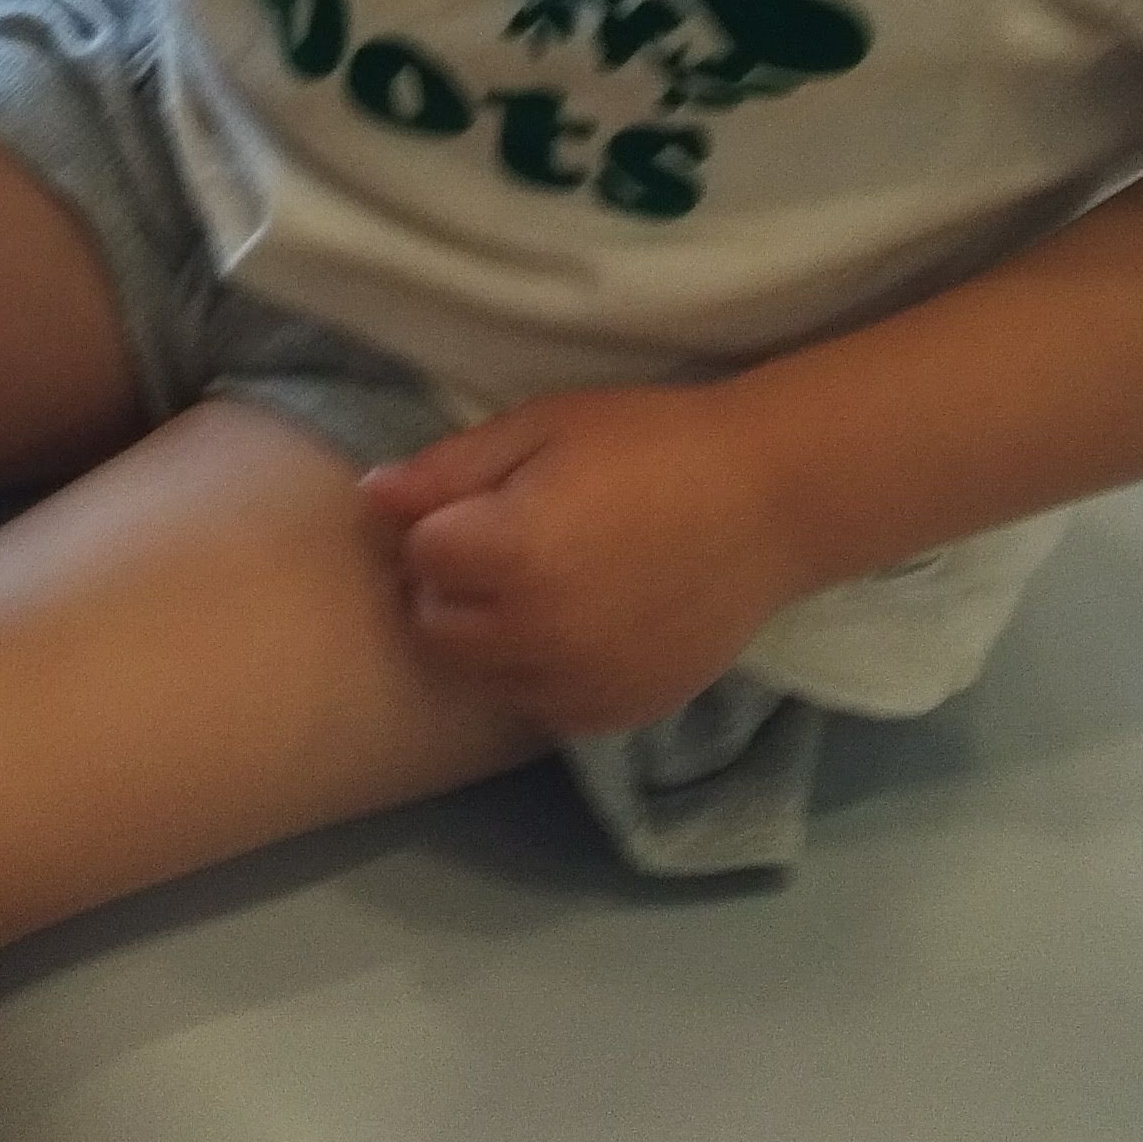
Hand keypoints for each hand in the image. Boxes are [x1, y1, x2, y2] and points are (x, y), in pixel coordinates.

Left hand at [359, 386, 812, 737]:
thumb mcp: (543, 427)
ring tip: (542, 584)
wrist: (770, 502)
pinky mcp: (621, 714)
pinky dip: (541, 673)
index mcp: (510, 554)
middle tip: (502, 543)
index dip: (437, 521)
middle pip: (435, 625)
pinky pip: (542, 706)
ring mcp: (581, 684)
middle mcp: (537, 634)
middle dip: (449, 585)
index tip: (476, 502)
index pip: (416, 555)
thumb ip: (450, 469)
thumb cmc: (651, 442)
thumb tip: (372, 495)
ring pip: (482, 675)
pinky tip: (578, 625)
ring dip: (489, 636)